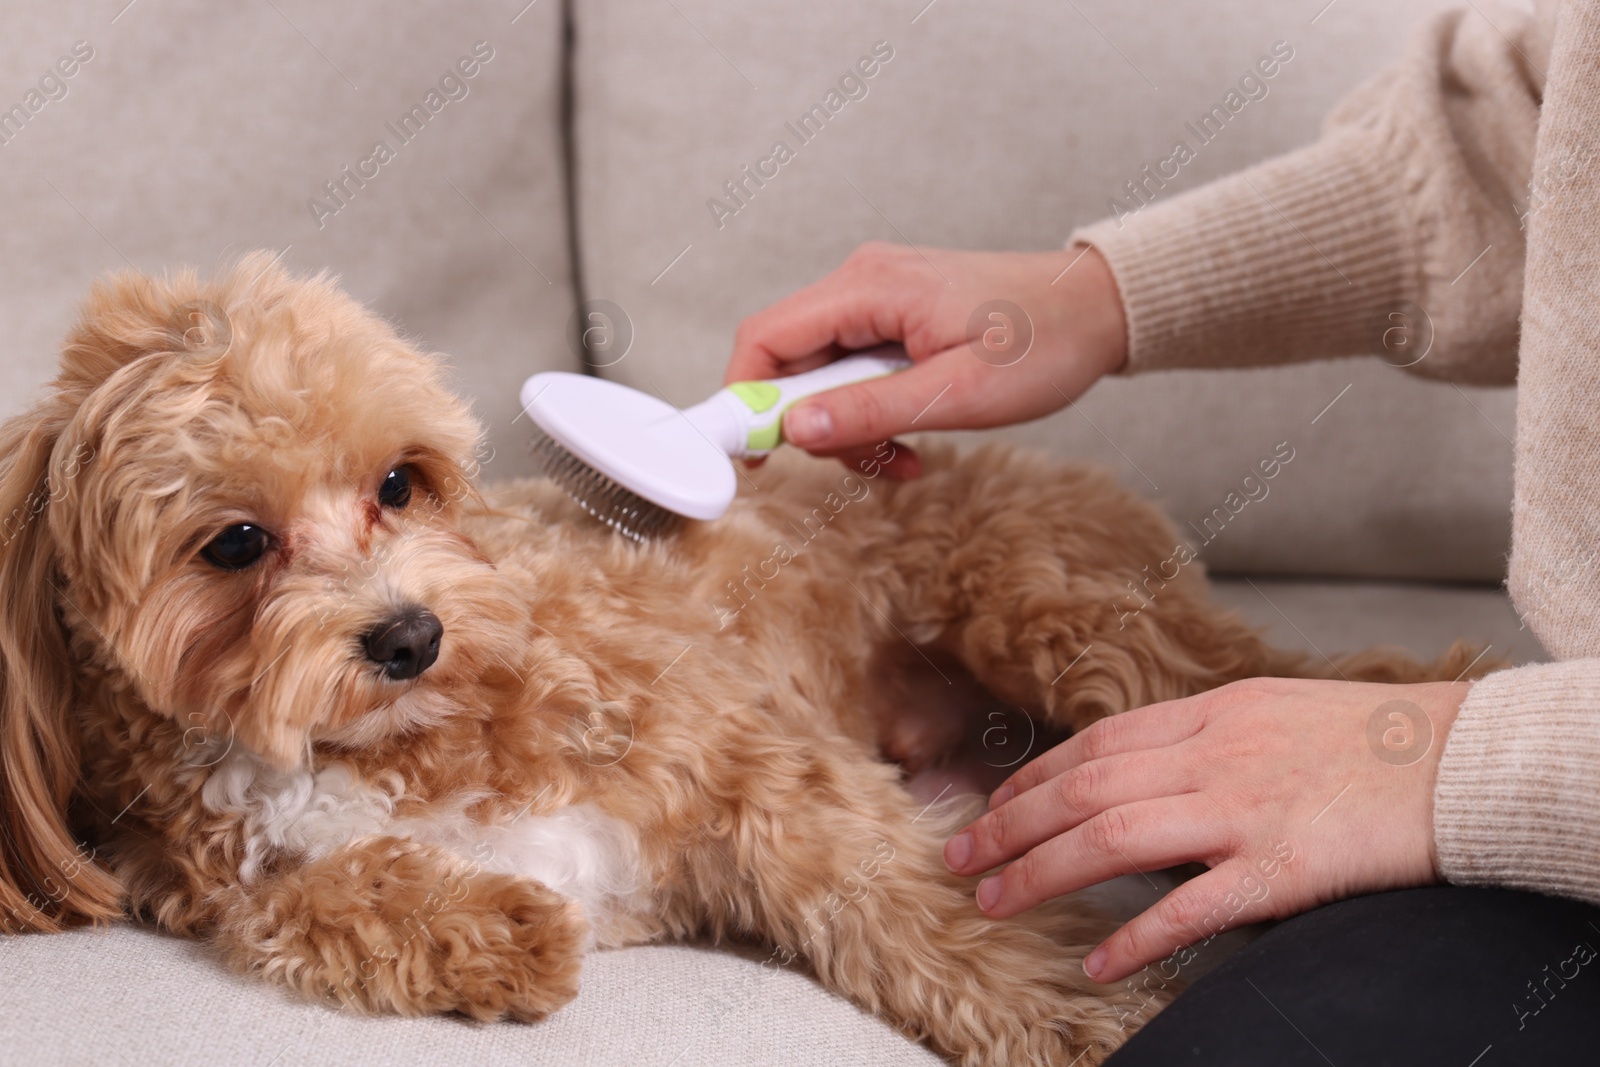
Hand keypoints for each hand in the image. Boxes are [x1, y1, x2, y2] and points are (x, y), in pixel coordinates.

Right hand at [725, 242, 1126, 476]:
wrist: (1099, 308)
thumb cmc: (1044, 344)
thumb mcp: (957, 395)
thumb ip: (869, 410)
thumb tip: (793, 430)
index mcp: (871, 288)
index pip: (765, 338)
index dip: (744, 399)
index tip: (755, 454)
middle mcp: (862, 282)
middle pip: (788, 361)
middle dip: (814, 426)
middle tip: (869, 462)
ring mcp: (877, 297)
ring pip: (820, 374)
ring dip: (849, 427)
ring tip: (903, 457)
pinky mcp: (894, 316)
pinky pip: (853, 370)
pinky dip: (870, 412)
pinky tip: (910, 440)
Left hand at [942, 677, 1470, 983]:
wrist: (1459, 757)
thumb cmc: (1369, 737)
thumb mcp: (1271, 709)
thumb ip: (1202, 737)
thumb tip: (1141, 770)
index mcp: (1210, 712)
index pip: (1093, 745)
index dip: (1032, 779)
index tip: (991, 808)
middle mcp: (1213, 755)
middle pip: (1084, 789)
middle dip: (1010, 826)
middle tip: (960, 858)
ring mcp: (1243, 810)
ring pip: (1113, 838)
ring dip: (1042, 871)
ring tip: (996, 900)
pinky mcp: (1281, 868)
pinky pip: (1191, 908)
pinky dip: (1136, 936)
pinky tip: (1097, 961)